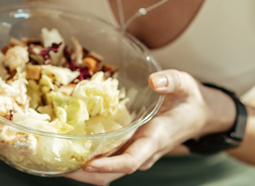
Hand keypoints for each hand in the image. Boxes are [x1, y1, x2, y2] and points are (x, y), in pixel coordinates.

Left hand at [66, 70, 226, 184]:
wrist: (199, 114)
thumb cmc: (190, 100)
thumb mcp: (185, 84)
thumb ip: (171, 81)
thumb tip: (154, 81)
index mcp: (155, 139)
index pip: (131, 161)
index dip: (109, 166)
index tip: (88, 164)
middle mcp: (143, 152)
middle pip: (112, 173)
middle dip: (85, 174)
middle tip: (56, 163)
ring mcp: (136, 153)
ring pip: (108, 172)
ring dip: (83, 170)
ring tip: (55, 158)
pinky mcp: (130, 149)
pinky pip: (108, 161)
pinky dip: (89, 160)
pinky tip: (69, 147)